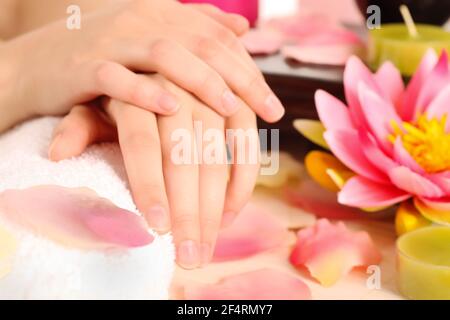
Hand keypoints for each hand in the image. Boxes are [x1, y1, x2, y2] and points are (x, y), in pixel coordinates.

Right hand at [0, 0, 283, 131]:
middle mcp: (140, 21)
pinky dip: (144, 90)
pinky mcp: (83, 67)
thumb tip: (241, 27)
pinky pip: (116, 76)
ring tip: (232, 107)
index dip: (250, 70)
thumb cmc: (101, 58)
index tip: (275, 108)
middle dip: (241, 79)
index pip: (217, 39)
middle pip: (201, 45)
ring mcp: (111, 42)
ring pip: (165, 54)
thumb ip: (195, 31)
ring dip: (202, 81)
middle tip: (271, 112)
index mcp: (160, 15)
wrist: (35, 64)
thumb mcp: (150, 40)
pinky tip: (171, 106)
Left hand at [49, 74, 259, 268]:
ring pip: (218, 154)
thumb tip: (56, 155)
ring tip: (208, 245)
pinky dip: (243, 178)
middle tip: (189, 256)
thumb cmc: (124, 94)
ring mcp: (209, 94)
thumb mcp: (96, 105)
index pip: (142, 143)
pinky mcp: (236, 101)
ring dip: (217, 205)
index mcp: (135, 93)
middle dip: (189, 210)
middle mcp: (175, 90)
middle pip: (184, 157)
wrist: (161, 58)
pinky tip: (231, 211)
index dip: (149, 184)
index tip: (157, 228)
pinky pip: (247, 142)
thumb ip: (79, 127)